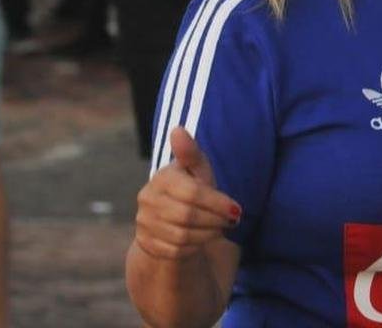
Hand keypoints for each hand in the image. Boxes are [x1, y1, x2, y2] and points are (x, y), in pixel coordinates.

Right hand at [134, 127, 242, 261]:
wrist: (170, 220)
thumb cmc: (191, 190)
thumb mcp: (197, 171)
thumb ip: (191, 154)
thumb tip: (178, 130)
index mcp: (162, 177)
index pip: (192, 193)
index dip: (217, 202)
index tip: (236, 209)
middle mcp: (147, 199)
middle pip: (187, 216)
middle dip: (215, 220)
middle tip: (232, 221)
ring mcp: (144, 223)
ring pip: (182, 236)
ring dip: (208, 234)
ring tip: (220, 228)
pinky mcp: (146, 244)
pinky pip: (176, 251)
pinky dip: (196, 246)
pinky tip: (204, 238)